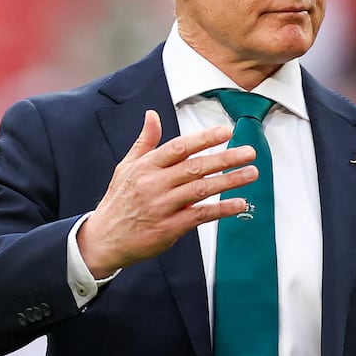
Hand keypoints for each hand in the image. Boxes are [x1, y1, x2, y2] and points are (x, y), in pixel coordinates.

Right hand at [78, 110, 256, 277]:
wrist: (103, 240)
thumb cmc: (119, 201)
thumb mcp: (126, 167)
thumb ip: (145, 142)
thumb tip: (152, 115)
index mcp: (146, 167)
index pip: (179, 147)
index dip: (204, 138)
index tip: (226, 131)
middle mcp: (154, 185)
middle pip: (195, 167)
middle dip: (225, 158)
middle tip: (249, 152)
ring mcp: (162, 207)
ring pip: (201, 190)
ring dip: (229, 181)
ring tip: (251, 173)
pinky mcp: (169, 228)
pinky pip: (200, 216)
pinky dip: (221, 209)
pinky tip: (239, 204)